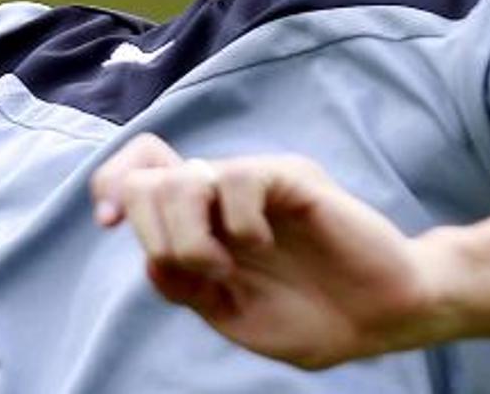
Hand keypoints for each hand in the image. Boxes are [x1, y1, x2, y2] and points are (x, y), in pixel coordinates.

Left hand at [90, 133, 451, 368]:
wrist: (382, 318)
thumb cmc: (312, 317)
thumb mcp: (232, 315)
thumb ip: (186, 287)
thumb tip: (148, 259)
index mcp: (201, 222)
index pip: (136, 172)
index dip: (109, 184)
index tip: (107, 221)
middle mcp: (219, 194)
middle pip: (145, 177)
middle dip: (152, 231)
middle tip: (196, 270)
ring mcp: (253, 183)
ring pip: (183, 178)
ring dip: (189, 235)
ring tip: (225, 267)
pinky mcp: (289, 178)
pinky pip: (235, 177)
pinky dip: (236, 222)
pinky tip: (258, 244)